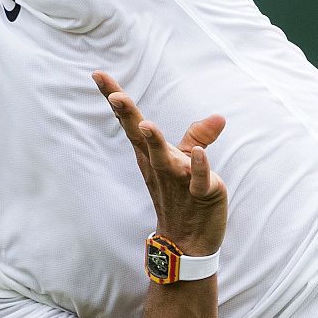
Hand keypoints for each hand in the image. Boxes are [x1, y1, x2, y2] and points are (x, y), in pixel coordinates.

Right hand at [93, 71, 227, 255]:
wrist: (188, 244)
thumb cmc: (183, 199)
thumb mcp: (185, 163)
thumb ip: (198, 138)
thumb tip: (219, 117)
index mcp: (151, 155)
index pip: (131, 122)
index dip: (115, 97)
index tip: (98, 73)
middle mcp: (160, 164)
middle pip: (140, 136)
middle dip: (127, 115)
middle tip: (114, 96)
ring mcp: (178, 179)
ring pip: (164, 157)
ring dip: (155, 141)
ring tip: (146, 125)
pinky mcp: (202, 193)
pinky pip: (199, 179)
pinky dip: (198, 167)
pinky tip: (198, 154)